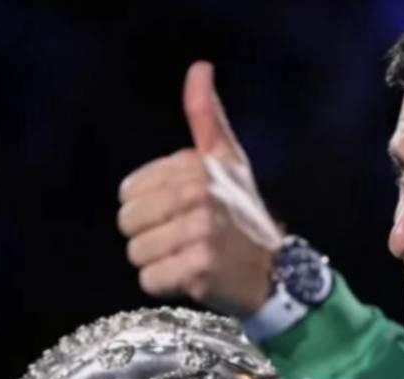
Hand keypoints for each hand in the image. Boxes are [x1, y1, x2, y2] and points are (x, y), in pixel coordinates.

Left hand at [117, 61, 281, 317]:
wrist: (275, 271)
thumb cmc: (244, 216)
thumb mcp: (230, 163)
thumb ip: (207, 119)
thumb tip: (200, 67)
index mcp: (197, 167)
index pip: (129, 192)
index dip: (152, 208)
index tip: (186, 213)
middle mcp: (199, 195)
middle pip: (128, 221)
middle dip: (152, 236)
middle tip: (187, 239)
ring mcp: (200, 234)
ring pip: (136, 253)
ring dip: (160, 262)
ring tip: (192, 257)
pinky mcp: (198, 270)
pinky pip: (149, 280)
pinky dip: (167, 285)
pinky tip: (195, 277)